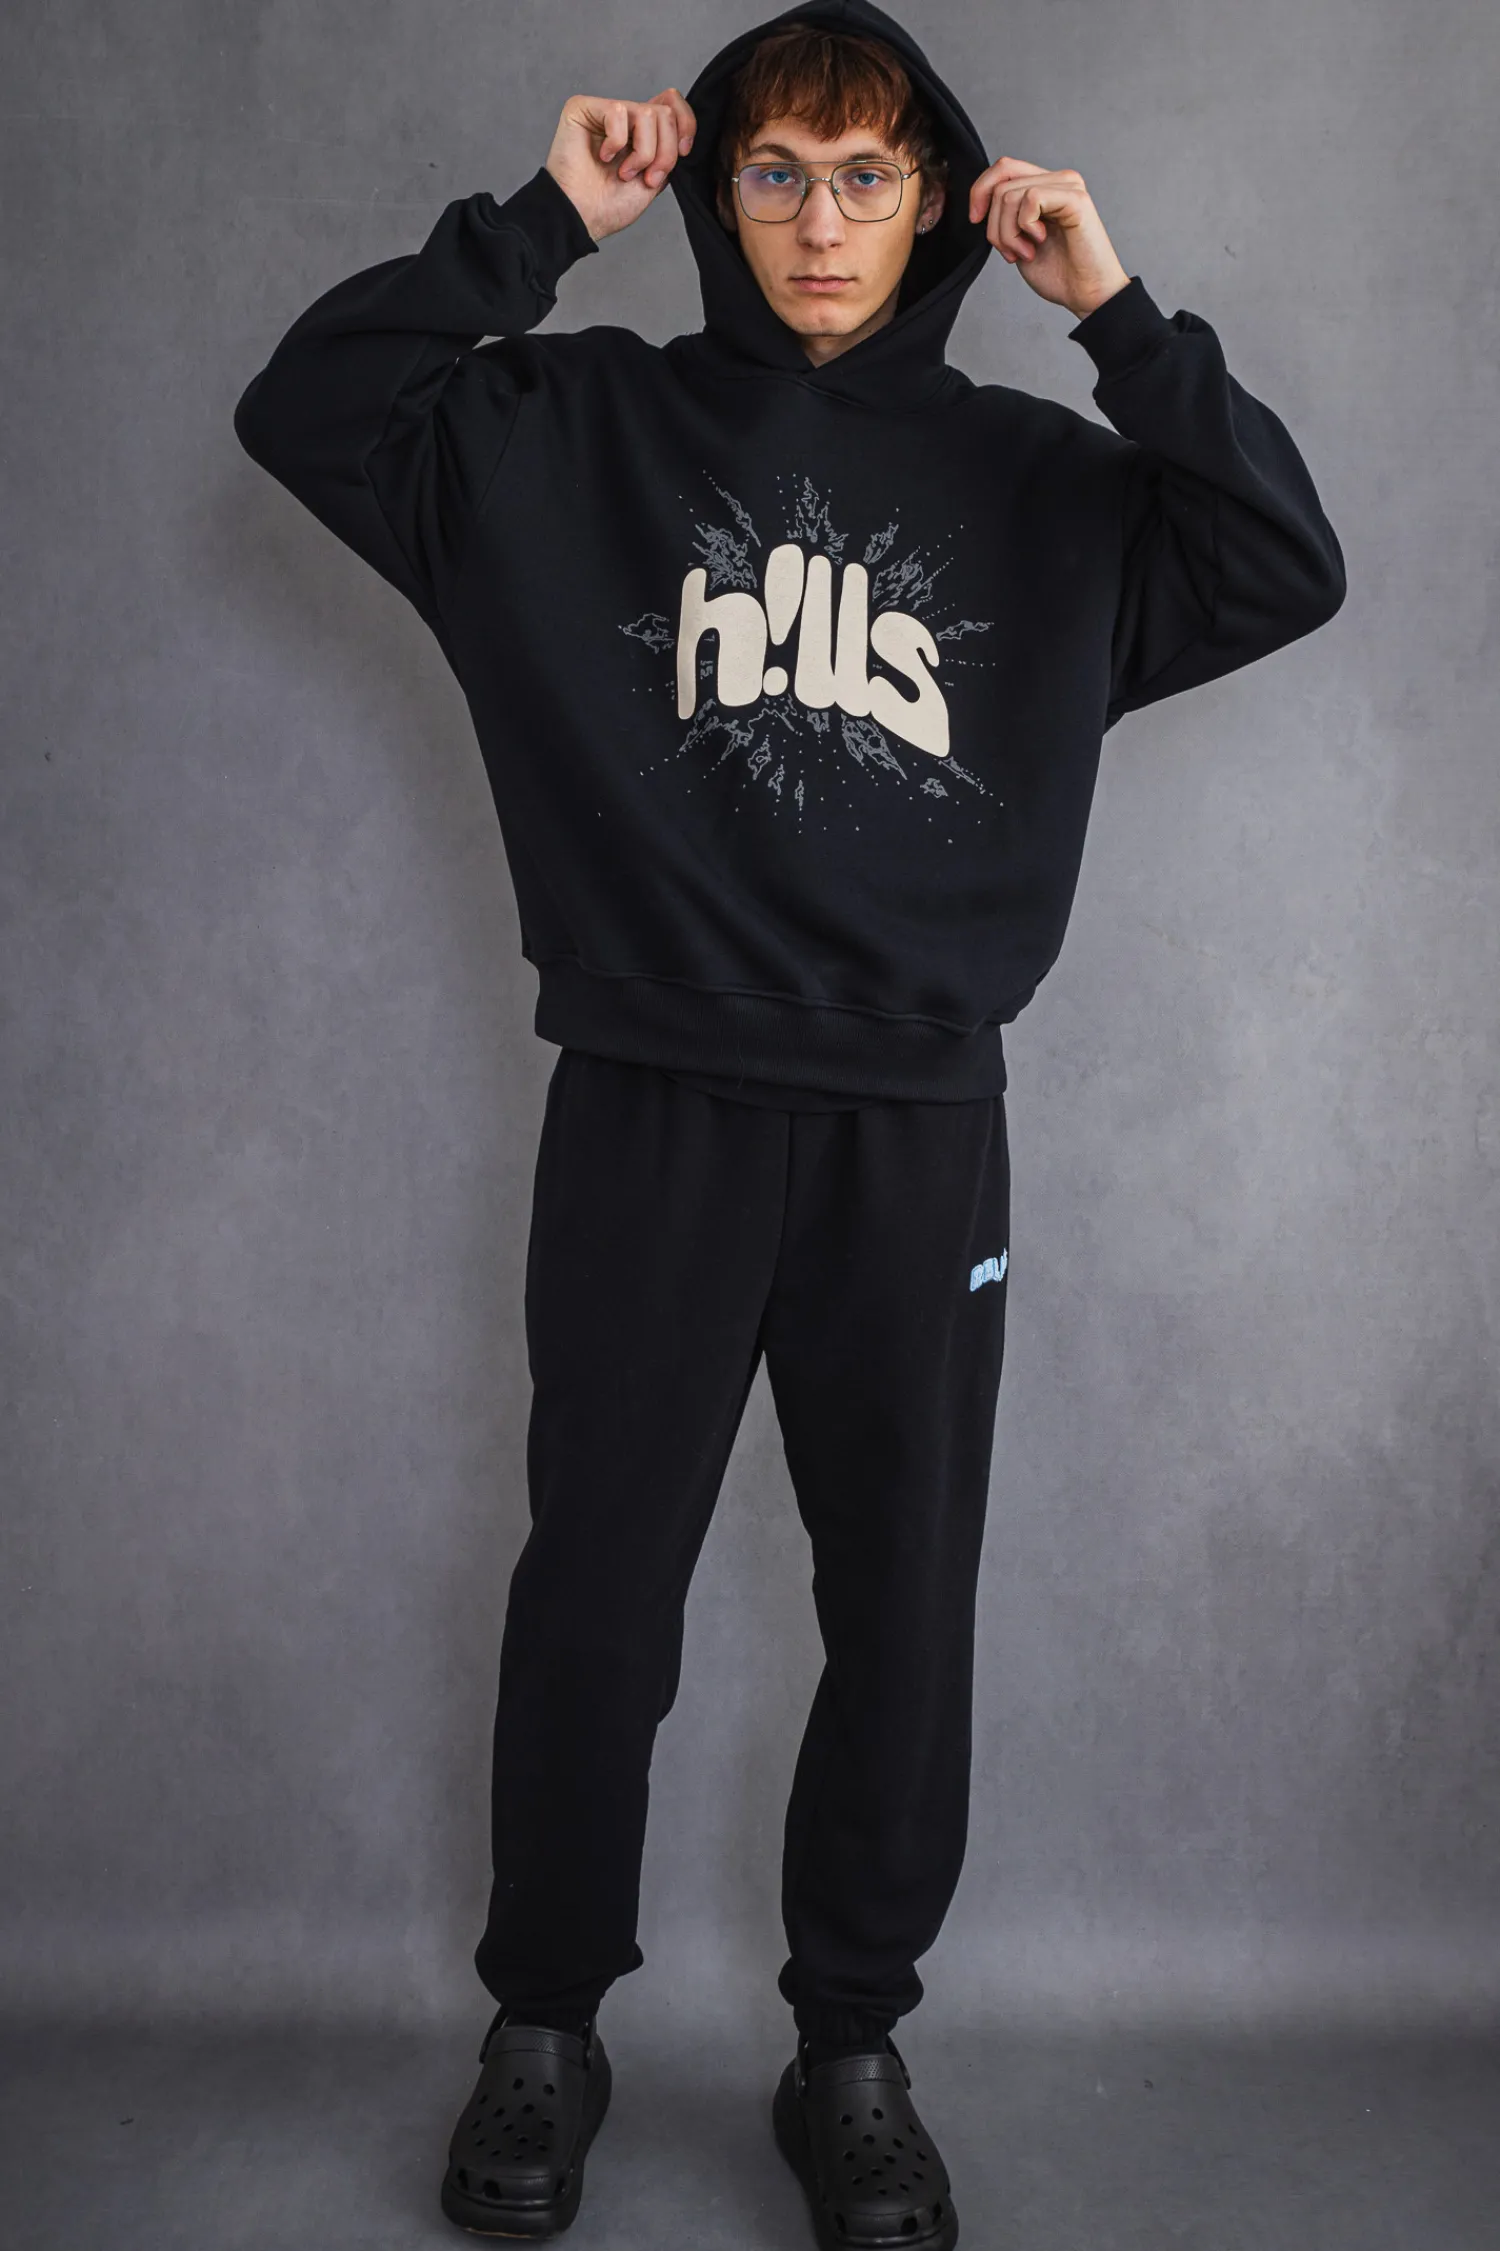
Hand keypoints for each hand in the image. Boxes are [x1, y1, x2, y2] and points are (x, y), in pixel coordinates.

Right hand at [544, 88, 696, 243]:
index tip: (683, 153)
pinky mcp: (583, 107)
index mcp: (641, 132)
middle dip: (665, 152)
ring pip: (648, 113)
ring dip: (643, 153)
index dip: (686, 124)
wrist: (580, 218)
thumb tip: (684, 132)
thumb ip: (669, 152)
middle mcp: (624, 118)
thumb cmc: (609, 206)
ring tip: (624, 173)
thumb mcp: (655, 180)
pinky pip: (618, 113)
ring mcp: (604, 111)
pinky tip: (602, 157)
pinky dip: (616, 143)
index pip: (673, 103)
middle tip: (648, 178)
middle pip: (666, 113)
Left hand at [968, 157, 1130, 320]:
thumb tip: (981, 202)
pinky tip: (1038, 243)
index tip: (976, 219)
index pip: (1003, 168)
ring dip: (1008, 233)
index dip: (980, 190)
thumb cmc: (1059, 273)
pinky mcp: (1075, 198)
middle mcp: (1058, 180)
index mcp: (1045, 186)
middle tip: (1010, 251)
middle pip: (1001, 181)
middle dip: (994, 224)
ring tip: (1026, 252)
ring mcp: (1068, 186)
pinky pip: (1030, 198)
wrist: (1086, 294)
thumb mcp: (1018, 240)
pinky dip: (1024, 227)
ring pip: (1010, 194)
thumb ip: (1005, 216)